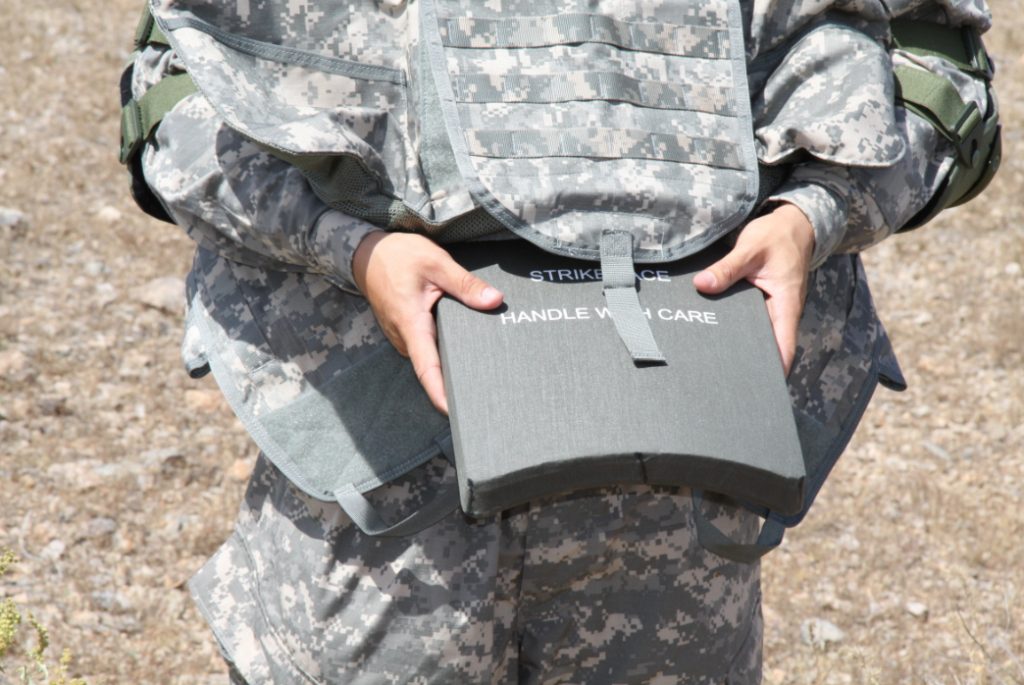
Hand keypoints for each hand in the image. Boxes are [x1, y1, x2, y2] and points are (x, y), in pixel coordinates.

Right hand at [352, 231, 503, 413]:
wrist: (367, 253)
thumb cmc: (397, 257)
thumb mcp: (436, 263)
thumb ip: (466, 284)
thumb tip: (494, 300)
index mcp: (411, 325)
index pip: (428, 369)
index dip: (440, 393)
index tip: (454, 412)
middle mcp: (404, 338)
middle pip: (433, 368)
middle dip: (456, 381)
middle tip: (486, 394)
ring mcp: (403, 337)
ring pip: (431, 357)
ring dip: (452, 363)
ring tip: (482, 373)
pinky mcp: (405, 333)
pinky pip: (427, 347)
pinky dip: (444, 349)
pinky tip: (463, 348)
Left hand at [692, 203, 814, 375]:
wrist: (791, 224)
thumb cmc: (777, 236)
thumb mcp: (751, 248)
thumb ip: (727, 268)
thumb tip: (702, 285)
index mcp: (786, 304)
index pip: (784, 345)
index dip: (776, 368)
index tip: (764, 388)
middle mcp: (780, 312)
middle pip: (767, 346)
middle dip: (752, 365)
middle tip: (730, 386)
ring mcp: (770, 309)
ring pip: (755, 335)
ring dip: (741, 348)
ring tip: (718, 370)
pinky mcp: (760, 303)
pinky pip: (747, 321)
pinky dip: (734, 329)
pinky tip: (715, 338)